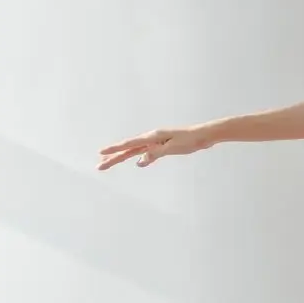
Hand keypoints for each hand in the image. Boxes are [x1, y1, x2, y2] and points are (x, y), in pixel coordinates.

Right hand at [97, 125, 212, 170]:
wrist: (204, 135)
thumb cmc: (190, 140)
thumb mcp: (172, 147)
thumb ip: (156, 153)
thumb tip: (140, 160)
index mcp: (153, 137)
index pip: (129, 145)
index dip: (115, 150)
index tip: (101, 153)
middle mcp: (152, 138)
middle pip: (129, 149)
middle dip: (114, 157)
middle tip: (100, 166)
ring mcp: (157, 142)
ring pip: (137, 152)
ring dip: (124, 158)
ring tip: (110, 164)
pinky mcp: (164, 147)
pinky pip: (149, 154)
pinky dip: (143, 159)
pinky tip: (140, 164)